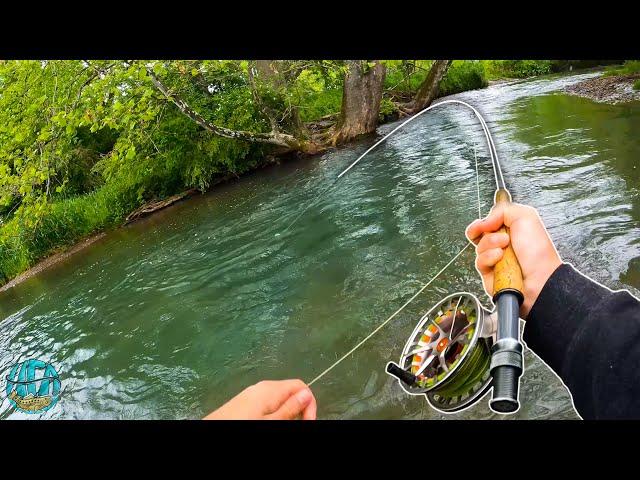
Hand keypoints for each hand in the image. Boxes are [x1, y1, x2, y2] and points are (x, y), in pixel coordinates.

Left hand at [203, 379, 316, 419]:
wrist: (213, 429)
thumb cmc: (245, 424)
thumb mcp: (271, 421)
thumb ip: (289, 408)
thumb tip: (307, 393)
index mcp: (270, 388)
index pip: (300, 386)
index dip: (309, 404)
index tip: (308, 422)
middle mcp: (261, 387)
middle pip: (289, 393)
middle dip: (297, 410)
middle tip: (294, 425)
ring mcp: (251, 394)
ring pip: (277, 401)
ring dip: (285, 414)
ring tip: (281, 424)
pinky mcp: (243, 403)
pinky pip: (265, 405)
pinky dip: (272, 414)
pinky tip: (267, 423)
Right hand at [465, 202, 561, 317]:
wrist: (540, 277)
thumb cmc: (538, 251)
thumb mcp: (526, 217)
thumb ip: (503, 210)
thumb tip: (485, 220)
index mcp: (509, 231)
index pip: (486, 223)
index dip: (483, 222)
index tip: (487, 223)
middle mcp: (501, 244)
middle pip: (479, 234)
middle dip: (487, 233)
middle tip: (503, 237)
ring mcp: (494, 259)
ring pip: (479, 248)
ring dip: (490, 245)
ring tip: (505, 249)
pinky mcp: (488, 273)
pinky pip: (479, 262)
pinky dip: (489, 258)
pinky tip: (500, 258)